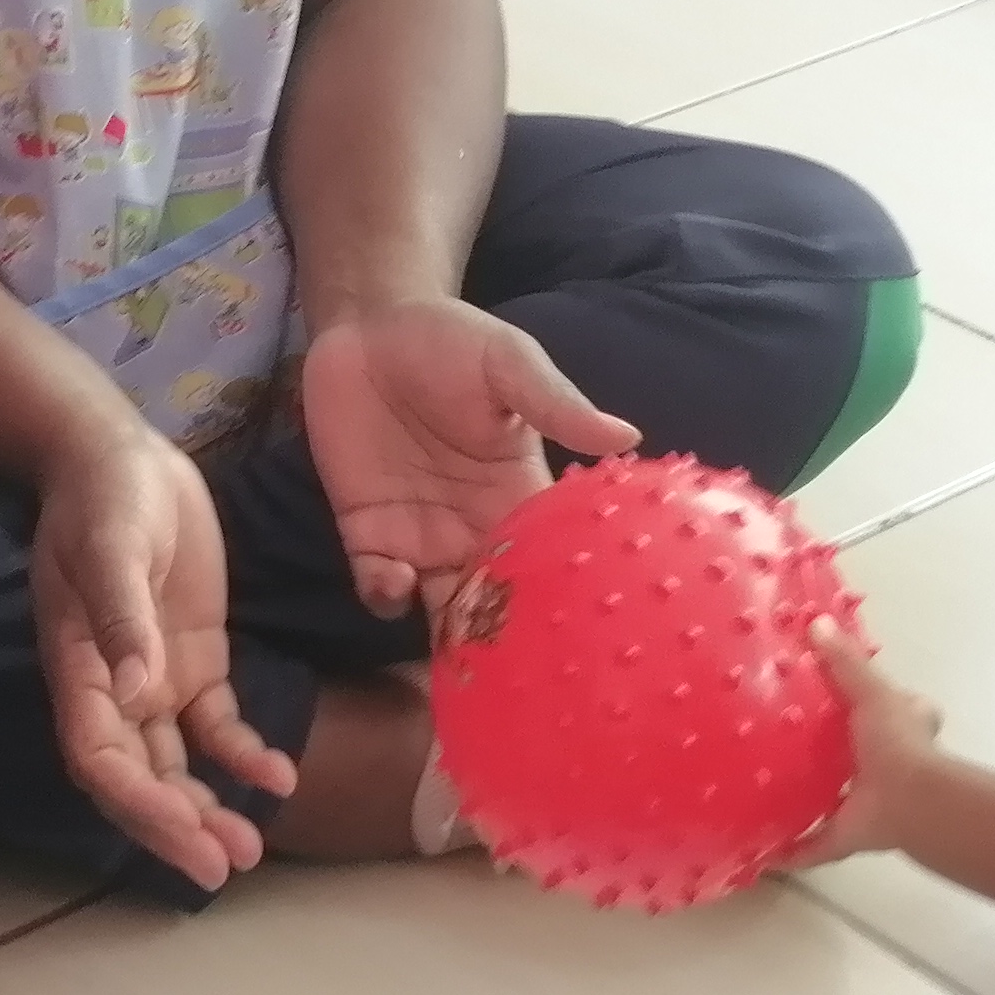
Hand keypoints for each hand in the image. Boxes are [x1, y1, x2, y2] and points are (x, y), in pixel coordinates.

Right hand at [30, 428, 298, 888]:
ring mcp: (155, 680)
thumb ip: (122, 617)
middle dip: (175, 828)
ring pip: (176, 765)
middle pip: (138, 779)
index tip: (184, 833)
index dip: (137, 804)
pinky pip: (216, 725)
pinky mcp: (195, 661)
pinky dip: (242, 756)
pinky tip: (279, 778)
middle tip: (223, 868)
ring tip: (249, 849)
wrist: (122, 457)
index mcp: (79, 671)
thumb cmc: (106, 498)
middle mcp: (113, 690)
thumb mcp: (112, 546)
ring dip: (206, 809)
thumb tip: (134, 692)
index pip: (100, 759)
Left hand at [299, 300, 639, 616]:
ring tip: (455, 647)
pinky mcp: (367, 535)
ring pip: (440, 610)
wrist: (367, 327)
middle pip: (498, 603)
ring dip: (447, 635)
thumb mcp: (509, 362)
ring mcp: (421, 537)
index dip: (559, 597)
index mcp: (520, 495)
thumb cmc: (449, 339)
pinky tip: (392, 580)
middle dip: (504, 637)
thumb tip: (627, 436)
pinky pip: (379, 588)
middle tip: (511, 666)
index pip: (550, 561)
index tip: (575, 630)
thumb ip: (556, 404)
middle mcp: (476, 528)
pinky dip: (386, 597)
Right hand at [793, 621, 943, 865]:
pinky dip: (794, 850)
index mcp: (904, 730)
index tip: (853, 695)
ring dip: (813, 798)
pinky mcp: (849, 836)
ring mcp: (870, 803)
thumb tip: (815, 623)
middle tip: (796, 739)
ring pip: (839, 799)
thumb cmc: (896, 742)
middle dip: (842, 750)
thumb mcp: (872, 691)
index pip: (903, 709)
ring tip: (769, 787)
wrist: (908, 803)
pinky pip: (815, 844)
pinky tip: (765, 848)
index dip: (886, 701)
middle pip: (866, 754)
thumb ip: (844, 662)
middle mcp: (890, 767)